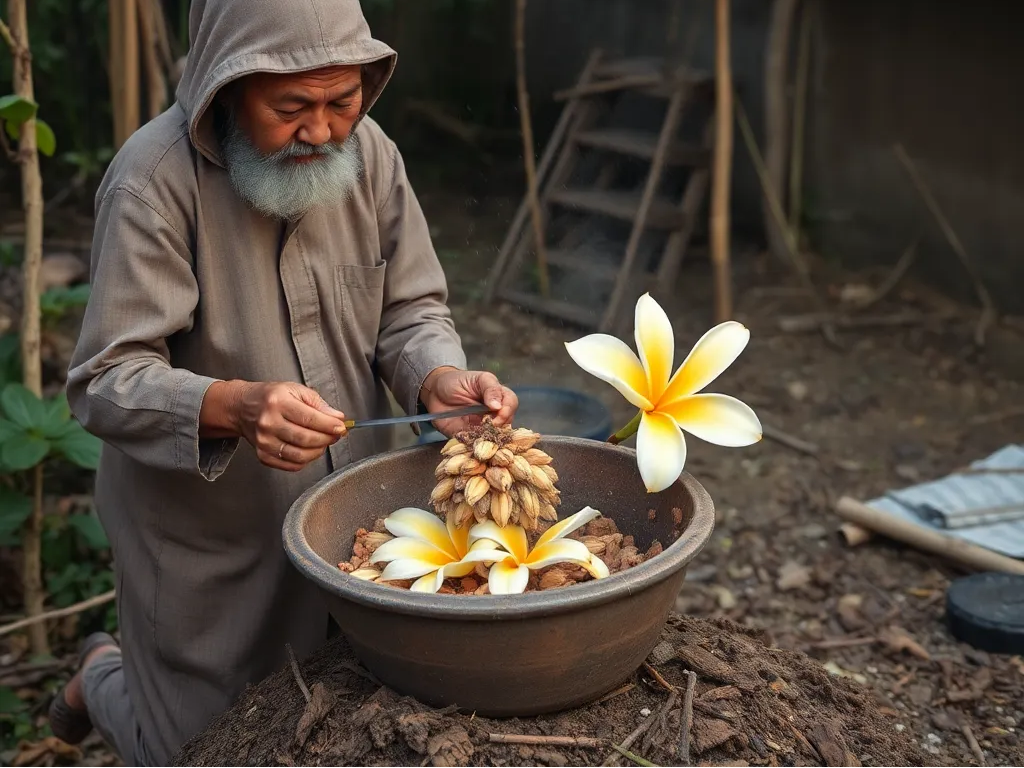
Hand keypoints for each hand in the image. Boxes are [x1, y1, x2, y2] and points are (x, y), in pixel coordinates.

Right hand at [228, 381, 347, 470]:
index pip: (309, 418)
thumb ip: (318, 403)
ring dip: (319, 451)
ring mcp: (264, 441)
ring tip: (324, 442)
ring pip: (300, 455)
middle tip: (336, 434)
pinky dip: (306, 460)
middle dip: (327, 438)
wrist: (243, 408)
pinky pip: (291, 465)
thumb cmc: (271, 397)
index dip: (329, 425)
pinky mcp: (263, 455)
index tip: (342, 427)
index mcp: (277, 402)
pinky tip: (309, 450)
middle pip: (305, 439)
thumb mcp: (295, 390)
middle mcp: (268, 423)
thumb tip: (337, 418)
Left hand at [419, 367, 518, 436]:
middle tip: (488, 426)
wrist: (435, 391)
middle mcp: (494, 415)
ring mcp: (482, 429)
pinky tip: (471, 444)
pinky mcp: (469, 439)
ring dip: (489, 440)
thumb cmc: (457, 381)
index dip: (507, 411)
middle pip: (506, 425)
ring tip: (480, 437)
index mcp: (499, 398)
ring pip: (494, 439)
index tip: (497, 413)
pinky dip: (475, 447)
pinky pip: (476, 446)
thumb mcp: (477, 378)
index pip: (511, 405)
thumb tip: (498, 406)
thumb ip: (490, 388)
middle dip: (499, 428)